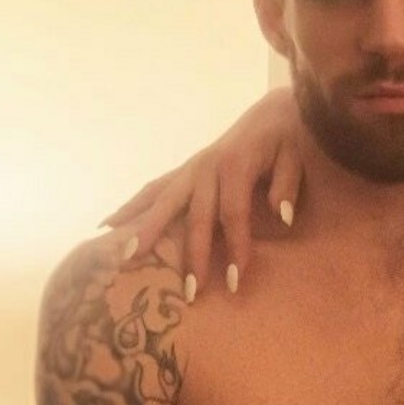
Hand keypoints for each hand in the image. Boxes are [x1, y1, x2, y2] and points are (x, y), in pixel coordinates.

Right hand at [103, 87, 302, 294]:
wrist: (272, 113)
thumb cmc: (287, 139)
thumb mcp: (295, 158)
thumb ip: (287, 186)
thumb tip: (281, 217)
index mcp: (236, 166)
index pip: (233, 214)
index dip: (235, 246)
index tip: (234, 280)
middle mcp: (207, 168)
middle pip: (195, 216)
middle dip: (192, 255)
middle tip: (189, 291)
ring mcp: (191, 169)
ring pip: (163, 202)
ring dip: (146, 231)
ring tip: (127, 259)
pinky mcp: (184, 171)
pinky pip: (153, 190)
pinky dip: (131, 207)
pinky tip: (108, 225)